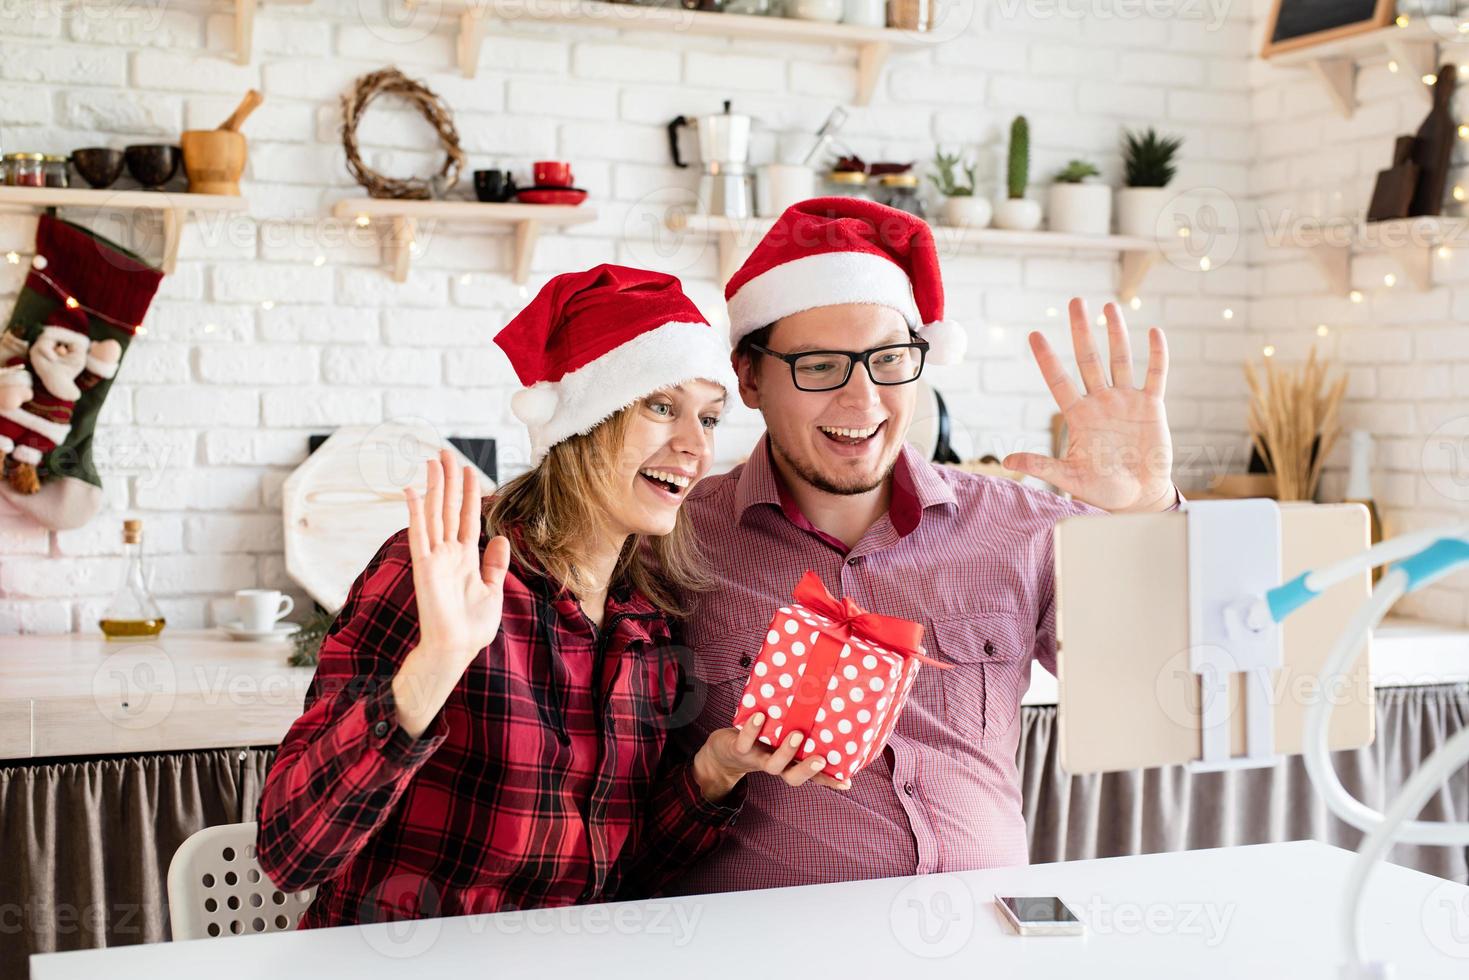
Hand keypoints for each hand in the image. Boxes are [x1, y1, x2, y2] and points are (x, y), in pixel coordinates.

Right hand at [403, 448, 510, 669]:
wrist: (457, 648)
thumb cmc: (472, 626)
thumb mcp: (493, 591)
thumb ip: (495, 564)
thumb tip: (502, 538)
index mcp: (466, 558)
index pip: (468, 517)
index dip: (469, 493)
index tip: (469, 470)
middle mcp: (449, 552)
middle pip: (449, 507)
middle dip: (450, 480)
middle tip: (447, 452)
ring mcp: (435, 557)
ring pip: (435, 513)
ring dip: (434, 486)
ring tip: (434, 460)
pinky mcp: (424, 565)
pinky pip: (419, 533)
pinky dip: (415, 511)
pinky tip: (412, 490)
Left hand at [692, 713, 851, 802]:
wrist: (720, 753)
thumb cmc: (758, 742)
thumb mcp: (779, 738)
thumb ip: (798, 731)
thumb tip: (824, 712)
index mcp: (789, 763)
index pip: (811, 775)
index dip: (828, 780)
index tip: (846, 782)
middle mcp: (775, 765)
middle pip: (793, 777)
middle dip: (807, 770)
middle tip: (822, 760)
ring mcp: (757, 759)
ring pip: (772, 765)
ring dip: (785, 752)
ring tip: (796, 734)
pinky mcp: (739, 749)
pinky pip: (745, 742)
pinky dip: (752, 730)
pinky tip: (759, 717)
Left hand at [1003, 298, 1175, 512]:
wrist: (1138, 496)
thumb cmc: (1103, 489)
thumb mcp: (1070, 478)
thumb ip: (1042, 466)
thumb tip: (1006, 462)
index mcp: (1079, 416)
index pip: (1059, 381)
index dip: (1047, 359)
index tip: (1034, 334)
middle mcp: (1100, 401)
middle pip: (1089, 359)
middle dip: (1082, 331)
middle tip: (1075, 301)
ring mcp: (1126, 400)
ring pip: (1120, 359)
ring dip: (1116, 333)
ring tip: (1109, 306)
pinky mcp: (1152, 405)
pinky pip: (1155, 375)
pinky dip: (1157, 355)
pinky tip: (1155, 332)